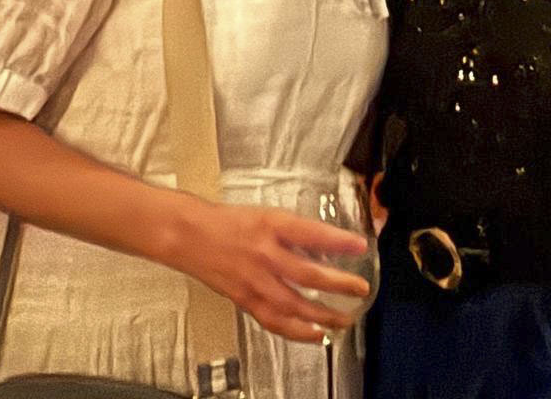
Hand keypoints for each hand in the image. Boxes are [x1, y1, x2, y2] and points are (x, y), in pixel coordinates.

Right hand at [165, 199, 372, 343]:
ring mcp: (254, 279)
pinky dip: (296, 330)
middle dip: (338, 283)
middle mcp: (264, 253)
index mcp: (272, 225)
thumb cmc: (229, 222)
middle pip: (306, 273)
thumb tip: (328, 245)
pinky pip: (273, 319)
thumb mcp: (268, 215)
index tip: (361, 246)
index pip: (311, 233)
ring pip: (292, 302)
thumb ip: (296, 232)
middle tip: (360, 289)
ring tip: (344, 319)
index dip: (338, 241)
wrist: (189, 234)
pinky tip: (315, 335)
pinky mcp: (244, 298)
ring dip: (322, 314)